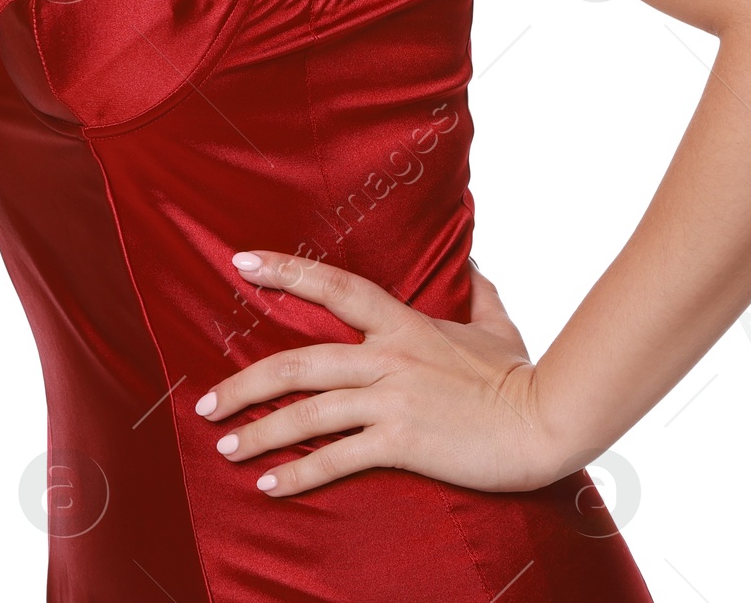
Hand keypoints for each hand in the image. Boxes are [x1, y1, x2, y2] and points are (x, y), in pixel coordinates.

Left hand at [195, 250, 571, 497]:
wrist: (545, 421)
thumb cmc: (521, 376)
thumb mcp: (497, 323)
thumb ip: (478, 291)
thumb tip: (473, 264)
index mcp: (405, 323)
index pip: (334, 286)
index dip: (286, 271)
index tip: (241, 262)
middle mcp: (389, 356)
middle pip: (300, 359)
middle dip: (246, 382)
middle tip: (205, 402)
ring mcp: (394, 397)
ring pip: (309, 411)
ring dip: (261, 432)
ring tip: (225, 448)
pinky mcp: (403, 440)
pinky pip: (338, 458)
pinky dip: (300, 475)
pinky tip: (271, 488)